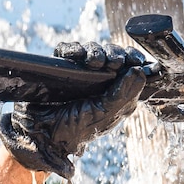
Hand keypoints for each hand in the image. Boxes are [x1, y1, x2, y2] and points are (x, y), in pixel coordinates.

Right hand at [0, 42, 146, 177]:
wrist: (43, 133)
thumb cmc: (76, 129)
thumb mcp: (105, 114)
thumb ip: (124, 95)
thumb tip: (139, 71)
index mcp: (117, 95)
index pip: (130, 70)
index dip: (133, 60)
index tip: (134, 59)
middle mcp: (101, 83)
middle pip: (113, 55)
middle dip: (114, 54)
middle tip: (113, 61)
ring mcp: (81, 74)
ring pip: (92, 50)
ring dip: (96, 51)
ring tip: (93, 61)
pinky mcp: (61, 67)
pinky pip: (68, 50)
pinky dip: (73, 49)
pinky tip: (75, 56)